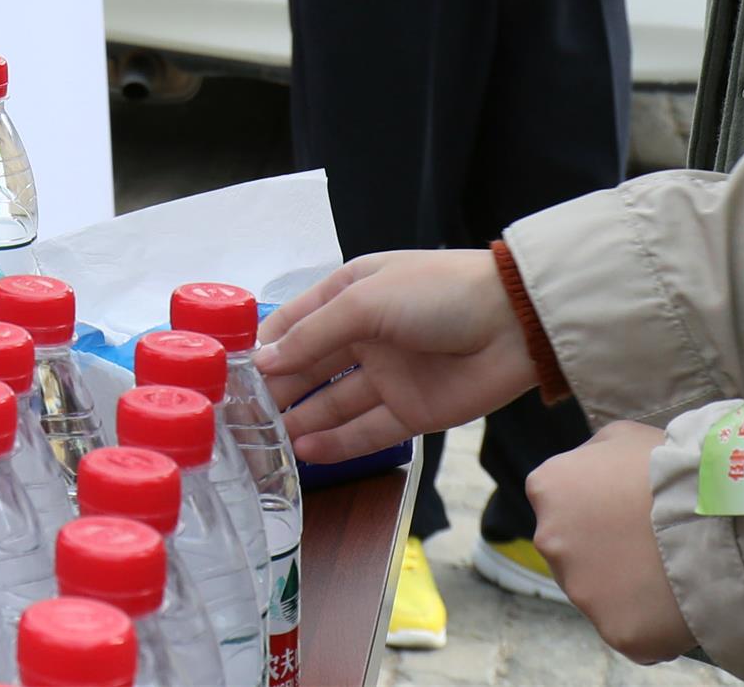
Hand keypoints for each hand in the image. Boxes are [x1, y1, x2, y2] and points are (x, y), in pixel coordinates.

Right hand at [250, 251, 537, 463]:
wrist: (515, 324)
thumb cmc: (438, 293)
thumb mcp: (366, 301)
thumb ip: (314, 335)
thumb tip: (263, 363)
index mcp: (349, 293)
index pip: (294, 323)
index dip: (264, 348)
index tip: (228, 375)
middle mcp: (363, 335)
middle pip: (309, 366)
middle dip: (276, 389)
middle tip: (238, 418)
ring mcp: (387, 375)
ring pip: (332, 402)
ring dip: (300, 419)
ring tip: (265, 442)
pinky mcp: (411, 412)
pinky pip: (365, 431)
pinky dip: (335, 442)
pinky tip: (305, 450)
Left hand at [530, 422, 689, 662]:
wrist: (717, 514)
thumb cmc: (671, 466)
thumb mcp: (622, 437)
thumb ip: (592, 457)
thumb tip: (589, 472)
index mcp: (547, 489)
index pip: (559, 505)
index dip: (597, 509)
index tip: (628, 511)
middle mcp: (549, 540)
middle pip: (574, 554)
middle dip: (606, 551)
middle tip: (651, 543)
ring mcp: (580, 590)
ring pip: (600, 595)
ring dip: (628, 588)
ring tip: (671, 569)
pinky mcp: (615, 631)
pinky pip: (632, 630)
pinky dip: (652, 622)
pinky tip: (678, 601)